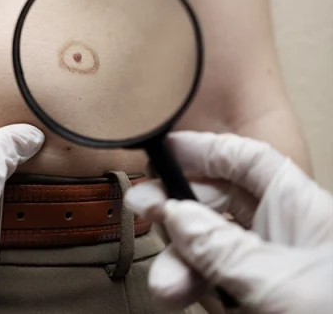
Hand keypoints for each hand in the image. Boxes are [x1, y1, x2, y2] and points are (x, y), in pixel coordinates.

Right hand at [125, 131, 332, 313]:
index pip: (248, 162)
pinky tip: (187, 299)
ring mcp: (269, 271)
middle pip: (219, 205)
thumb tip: (177, 216)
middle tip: (146, 212)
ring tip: (168, 287)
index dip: (205, 150)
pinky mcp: (257, 301)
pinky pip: (216, 285)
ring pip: (211, 249)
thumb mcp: (283, 285)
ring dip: (182, 263)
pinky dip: (196, 289)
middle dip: (180, 212)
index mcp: (303, 211)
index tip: (163, 152)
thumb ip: (225, 250)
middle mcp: (284, 235)